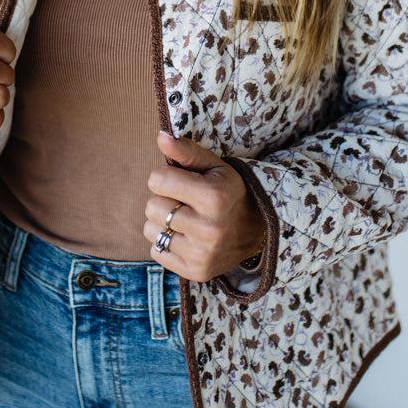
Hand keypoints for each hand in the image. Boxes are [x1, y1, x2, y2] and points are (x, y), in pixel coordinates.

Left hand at [144, 129, 265, 281]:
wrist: (256, 230)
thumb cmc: (228, 191)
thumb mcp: (214, 166)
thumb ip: (186, 151)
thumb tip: (160, 136)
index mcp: (213, 197)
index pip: (156, 180)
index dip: (165, 177)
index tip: (182, 181)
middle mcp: (208, 228)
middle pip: (152, 206)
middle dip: (164, 200)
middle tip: (185, 202)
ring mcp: (202, 254)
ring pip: (150, 230)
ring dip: (162, 222)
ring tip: (185, 219)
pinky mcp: (195, 272)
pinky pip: (156, 251)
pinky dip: (166, 242)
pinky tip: (186, 237)